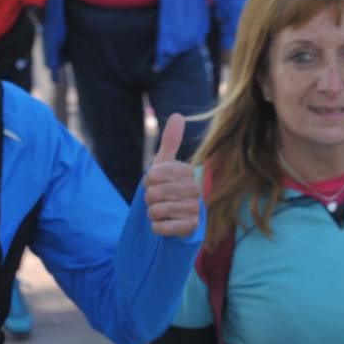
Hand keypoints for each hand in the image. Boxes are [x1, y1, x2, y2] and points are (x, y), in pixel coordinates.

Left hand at [143, 113, 200, 237]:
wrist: (179, 216)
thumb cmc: (169, 187)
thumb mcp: (166, 164)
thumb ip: (170, 141)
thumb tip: (178, 115)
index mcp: (187, 172)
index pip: (154, 174)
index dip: (148, 180)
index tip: (155, 183)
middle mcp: (195, 189)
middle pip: (154, 193)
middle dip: (149, 198)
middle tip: (157, 199)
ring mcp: (195, 209)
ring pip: (156, 210)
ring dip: (152, 213)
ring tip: (161, 211)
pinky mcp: (191, 227)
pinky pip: (162, 227)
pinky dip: (157, 227)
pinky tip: (164, 223)